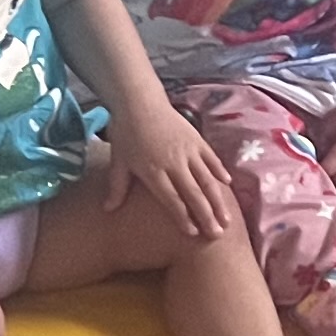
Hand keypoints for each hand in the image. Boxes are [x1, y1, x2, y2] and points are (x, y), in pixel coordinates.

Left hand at [106, 98, 233, 234]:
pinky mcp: (196, 139)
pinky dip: (219, 171)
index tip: (193, 234)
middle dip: (206, 216)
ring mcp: (188, 151)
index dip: (182, 217)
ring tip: (227, 219)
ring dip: (218, 200)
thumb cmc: (126, 132)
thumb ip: (117, 186)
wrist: (139, 101)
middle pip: (193, 193)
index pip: (171, 200)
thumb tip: (108, 210)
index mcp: (153, 171)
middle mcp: (174, 163)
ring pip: (207, 179)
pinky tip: (227, 185)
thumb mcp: (119, 161)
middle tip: (217, 234)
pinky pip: (211, 158)